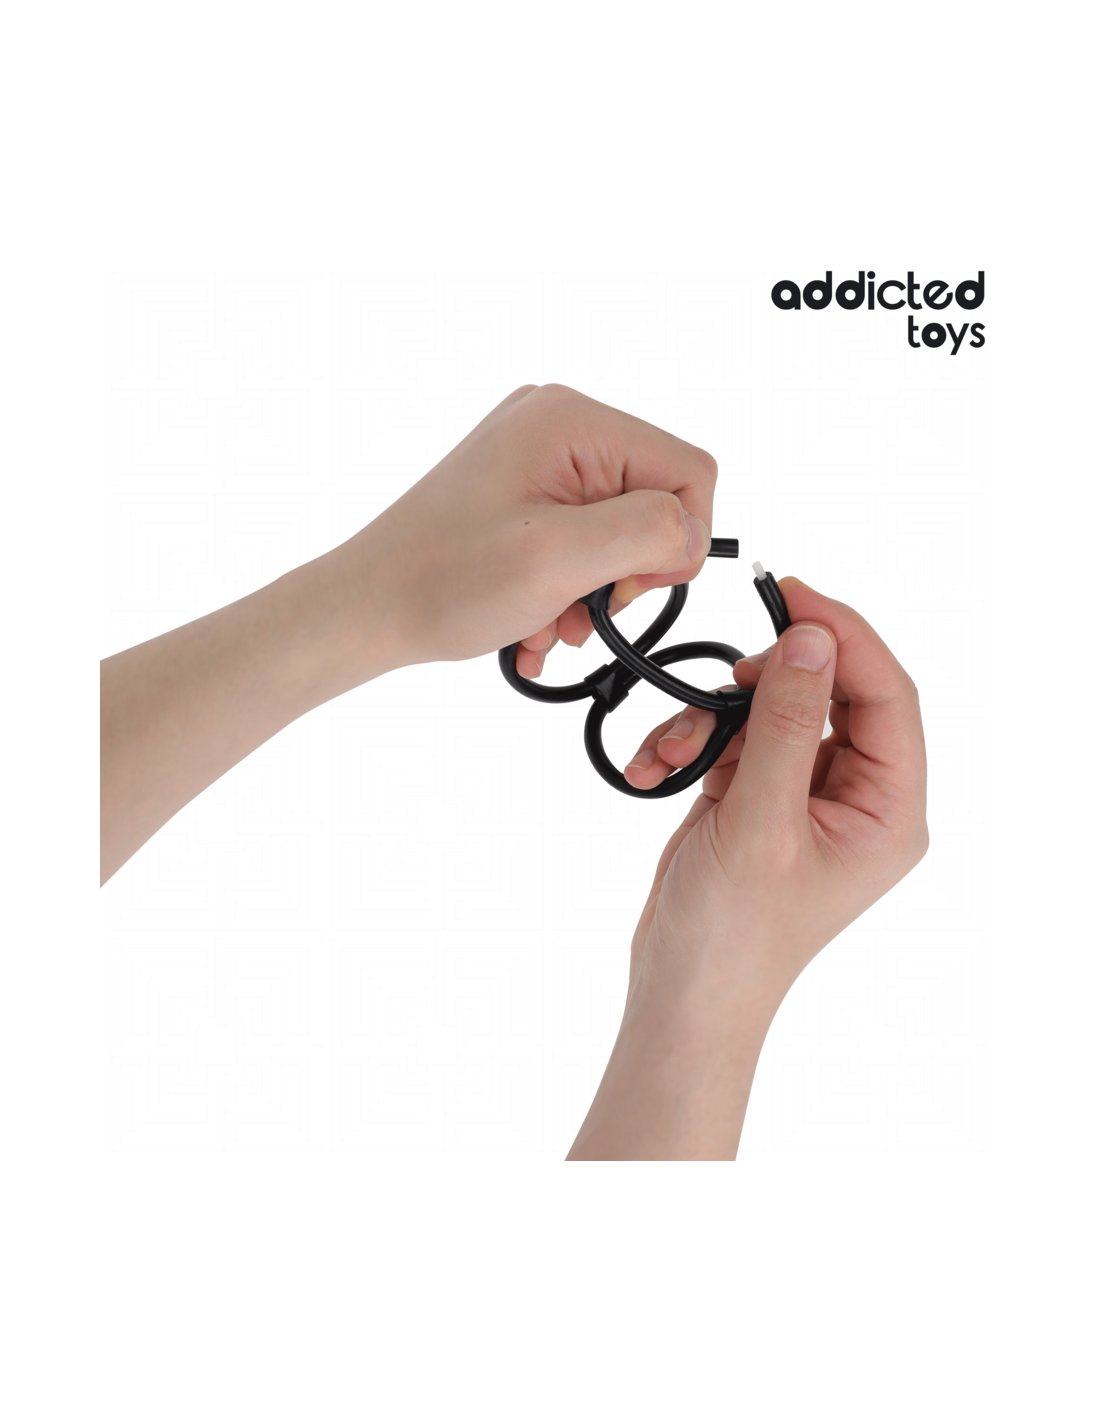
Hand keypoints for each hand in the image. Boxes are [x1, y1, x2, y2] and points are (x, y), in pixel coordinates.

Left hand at [102, 383, 715, 880]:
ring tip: (552, 622)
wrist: (365, 609)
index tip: (631, 591)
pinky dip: (569, 586)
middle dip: (628, 569)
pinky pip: (582, 537)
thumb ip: (647, 532)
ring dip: (597, 589)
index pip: (688, 470)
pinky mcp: (523, 490)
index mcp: (571, 418)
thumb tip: (691, 531)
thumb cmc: (442, 582)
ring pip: (620, 527)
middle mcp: (557, 422)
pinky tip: (536, 620)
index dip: (677, 541)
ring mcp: (537, 456)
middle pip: (655, 498)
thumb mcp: (561, 559)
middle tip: (586, 610)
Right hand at [567, 577, 927, 1158]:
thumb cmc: (733, 936)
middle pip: (834, 694)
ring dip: (715, 717)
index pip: (888, 697)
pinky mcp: (760, 796)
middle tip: (730, 672)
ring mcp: (806, 795)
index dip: (847, 637)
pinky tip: (657, 769)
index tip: (794, 597)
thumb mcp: (762, 822)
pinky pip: (735, 737)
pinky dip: (693, 742)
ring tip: (674, 751)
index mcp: (888, 810)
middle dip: (771, 680)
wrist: (682, 993)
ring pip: (775, 710)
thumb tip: (813, 640)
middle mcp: (858, 798)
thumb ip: (789, 725)